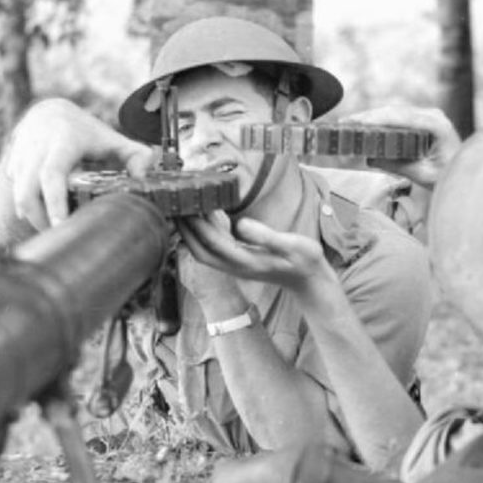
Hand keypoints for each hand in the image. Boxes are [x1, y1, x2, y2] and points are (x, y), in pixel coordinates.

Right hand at [0, 97, 155, 232]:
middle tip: (57, 236)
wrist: (50, 111)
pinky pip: (11, 189)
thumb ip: (136, 156)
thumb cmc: (86, 131)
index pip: (52, 175)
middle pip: (27, 189)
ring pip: (16, 191)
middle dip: (38, 217)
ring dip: (30, 216)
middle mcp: (37, 146)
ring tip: (49, 231)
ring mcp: (21, 154)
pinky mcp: (12, 162)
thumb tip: (145, 177)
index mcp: (63, 141)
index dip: (54, 202)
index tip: (61, 226)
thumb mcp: (113, 140)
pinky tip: (38, 219)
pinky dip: (23, 207)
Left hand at [176, 211, 330, 295]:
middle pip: (199, 249)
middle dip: (184, 228)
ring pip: (203, 250)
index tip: (185, 203)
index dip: (196, 223)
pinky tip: (202, 216)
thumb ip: (266, 235)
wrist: (308, 279)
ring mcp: (235, 266)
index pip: (212, 241)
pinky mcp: (238, 261)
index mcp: (245, 260)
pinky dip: (202, 232)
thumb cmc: (304, 260)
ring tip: (182, 207)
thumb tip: (240, 224)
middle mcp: (235, 266)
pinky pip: (213, 248)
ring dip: (190, 231)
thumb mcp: (293, 245)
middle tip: (174, 203)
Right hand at [341, 105, 461, 189]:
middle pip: (395, 111)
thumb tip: (370, 159)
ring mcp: (429, 116)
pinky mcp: (423, 121)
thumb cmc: (448, 177)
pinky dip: (381, 122)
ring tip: (349, 123)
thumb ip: (398, 166)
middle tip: (345, 121)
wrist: (465, 175)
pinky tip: (364, 126)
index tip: (356, 122)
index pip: (402, 117)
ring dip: (372, 117)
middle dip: (368, 116)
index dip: (377, 118)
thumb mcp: (423, 175)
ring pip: (395, 112)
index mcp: (437, 126)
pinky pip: (399, 118)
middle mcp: (433, 116)